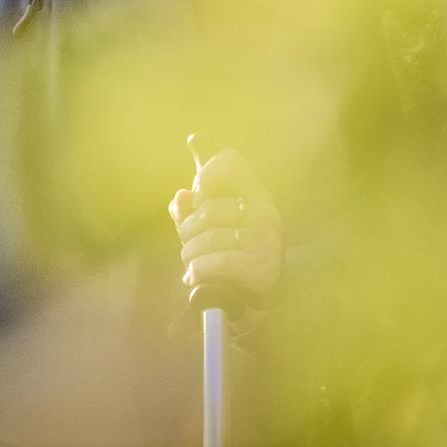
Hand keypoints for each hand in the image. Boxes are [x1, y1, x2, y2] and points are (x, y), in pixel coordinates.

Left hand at [171, 136, 282, 307]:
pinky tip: (192, 275)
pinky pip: (219, 261)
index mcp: (252, 192)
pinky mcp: (262, 266)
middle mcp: (264, 211)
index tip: (197, 199)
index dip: (206, 175)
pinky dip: (198, 270)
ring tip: (190, 261)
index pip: (230, 161)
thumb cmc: (228, 245)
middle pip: (208, 210)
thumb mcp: (208, 223)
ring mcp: (266, 239)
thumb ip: (190, 207)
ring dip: (189, 254)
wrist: (255, 285)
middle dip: (187, 230)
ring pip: (209, 239)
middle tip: (187, 242)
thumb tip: (181, 198)